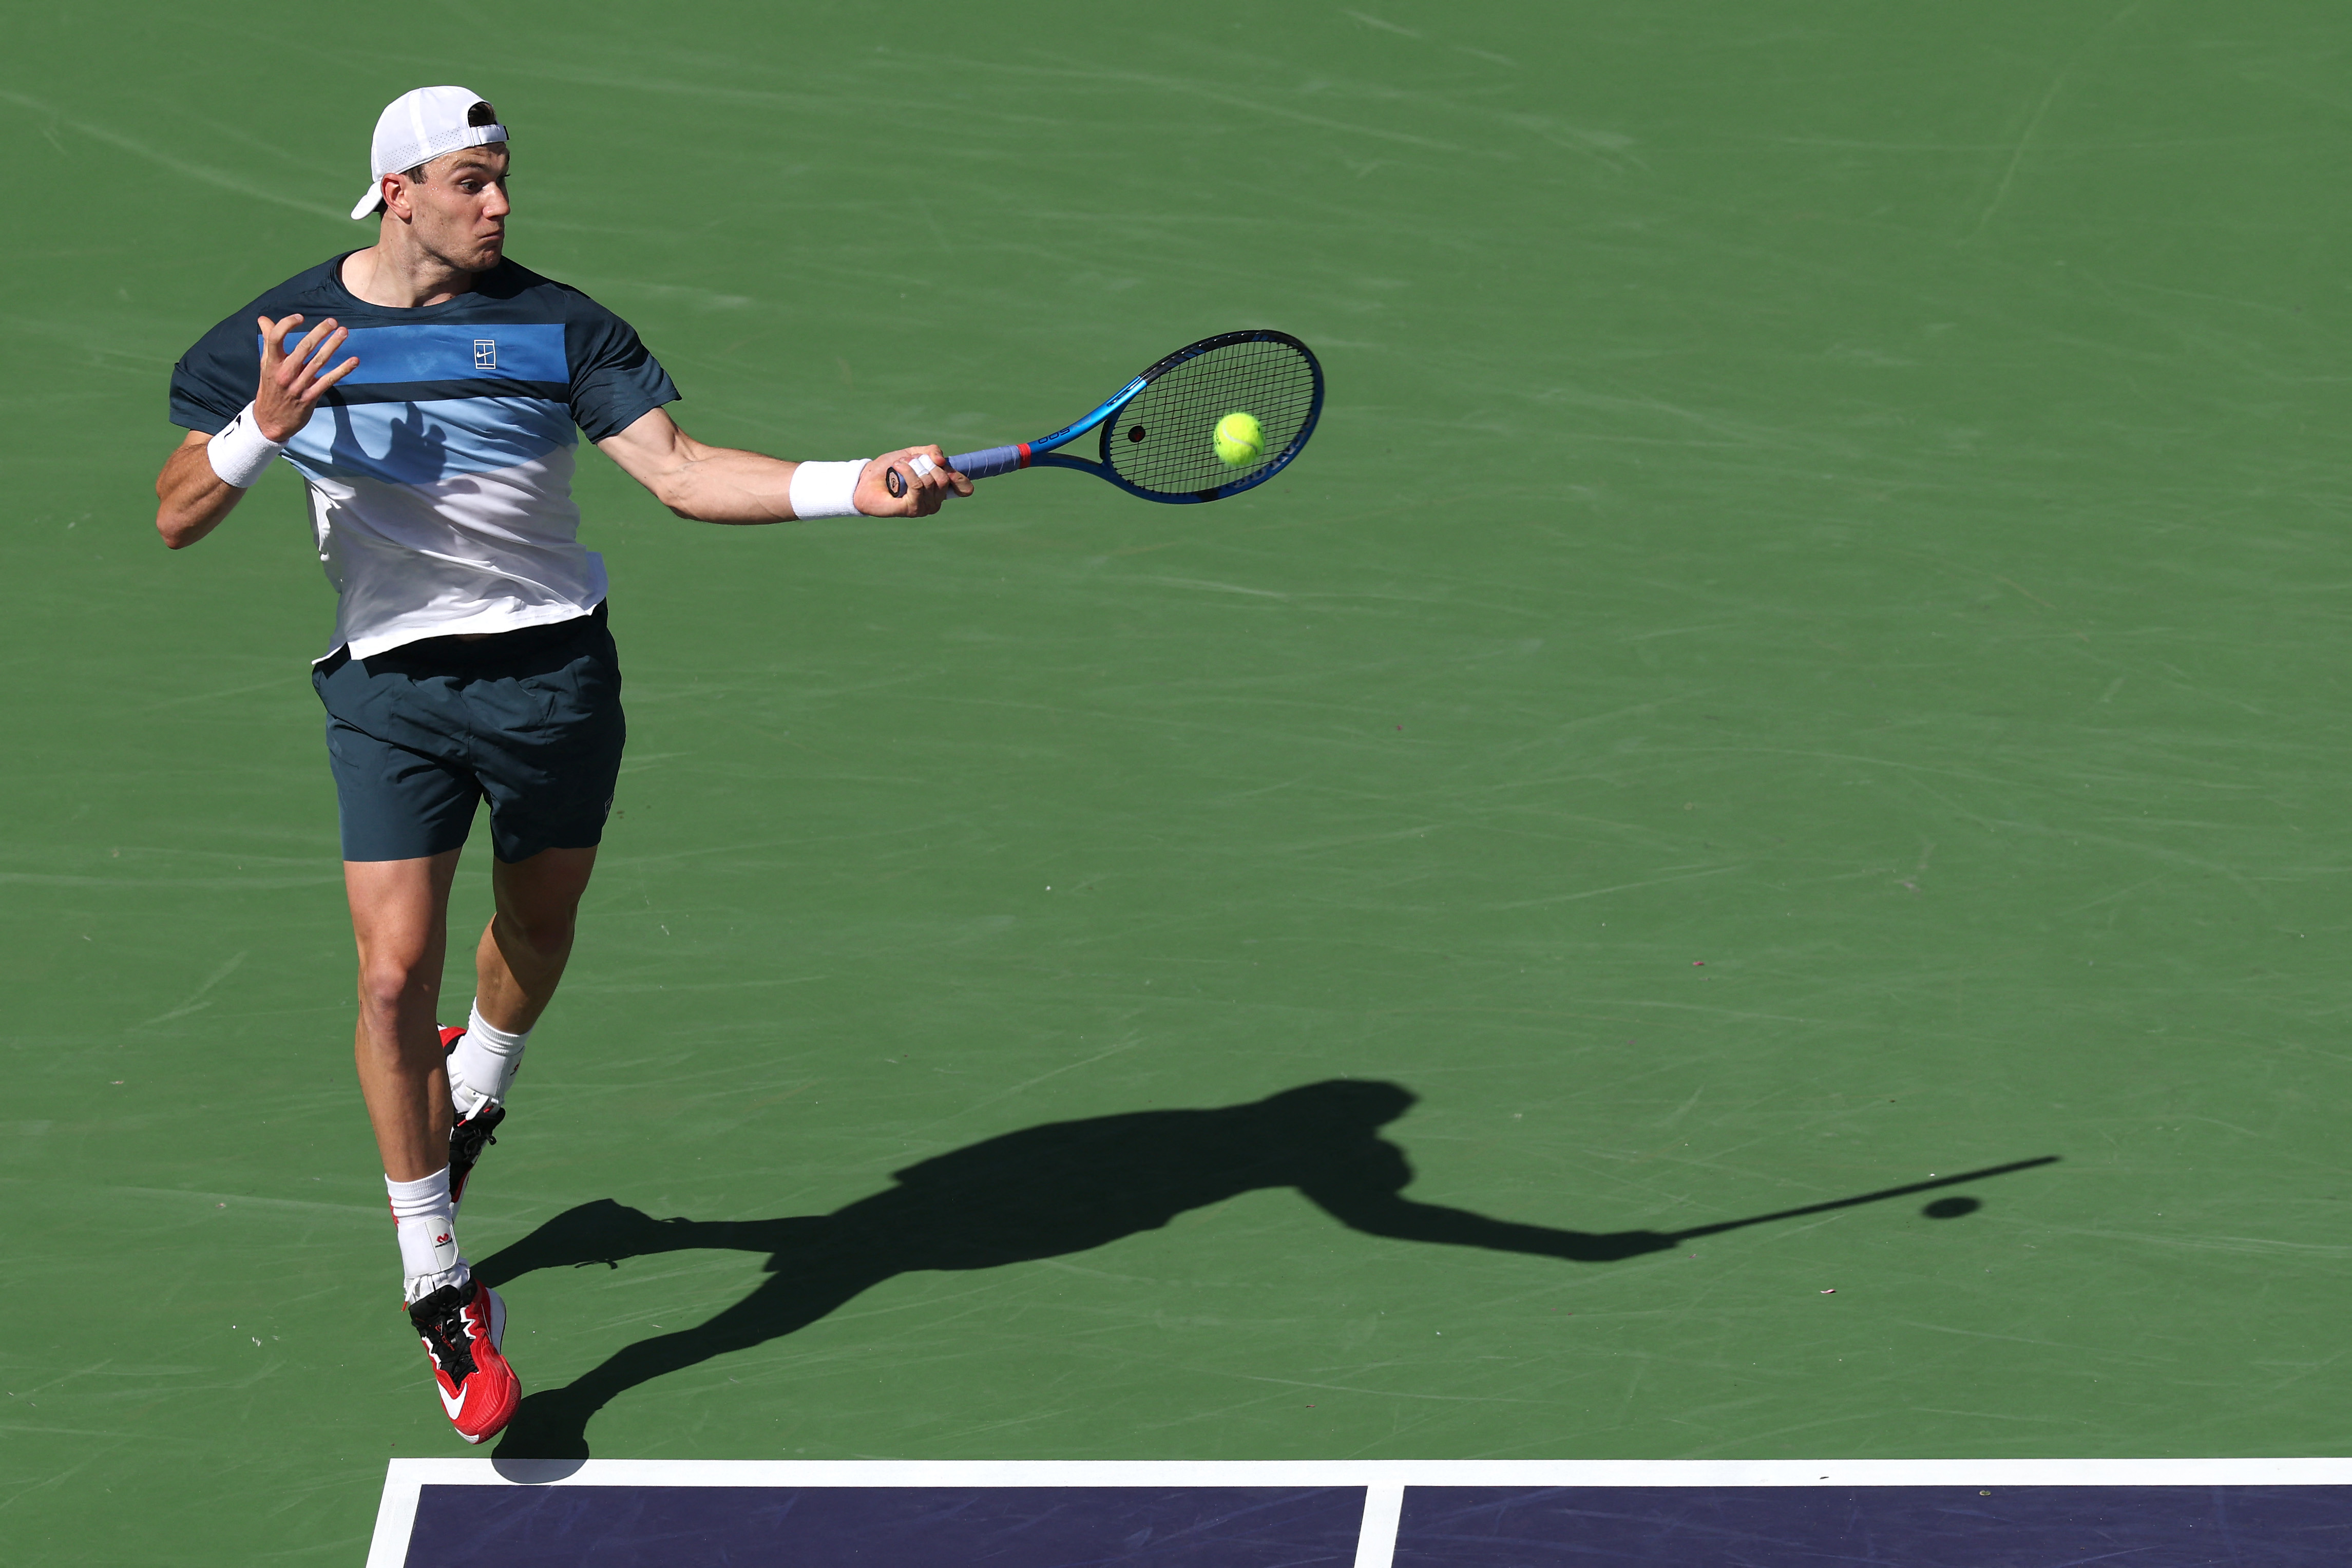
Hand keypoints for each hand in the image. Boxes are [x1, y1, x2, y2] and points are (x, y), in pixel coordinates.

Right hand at [253, 313, 358, 441]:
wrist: (270, 421)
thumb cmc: (271, 388)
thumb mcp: (266, 365)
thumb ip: (268, 341)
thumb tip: (263, 319)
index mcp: (271, 363)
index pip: (275, 338)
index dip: (286, 325)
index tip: (300, 316)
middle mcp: (284, 373)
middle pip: (303, 348)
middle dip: (319, 332)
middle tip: (333, 321)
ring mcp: (298, 386)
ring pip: (318, 362)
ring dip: (333, 346)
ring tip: (344, 332)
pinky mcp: (310, 397)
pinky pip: (328, 381)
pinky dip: (342, 370)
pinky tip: (354, 361)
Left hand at [855, 445, 970, 516]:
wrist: (865, 480)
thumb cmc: (888, 469)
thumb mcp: (912, 454)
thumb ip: (930, 452)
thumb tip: (941, 460)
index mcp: (939, 490)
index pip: (964, 488)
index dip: (959, 476)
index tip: (942, 464)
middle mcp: (935, 502)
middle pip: (944, 479)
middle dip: (925, 463)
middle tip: (908, 461)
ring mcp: (925, 508)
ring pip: (931, 481)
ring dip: (913, 466)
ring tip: (899, 464)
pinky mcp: (912, 509)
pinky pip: (918, 486)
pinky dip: (908, 471)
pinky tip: (897, 466)